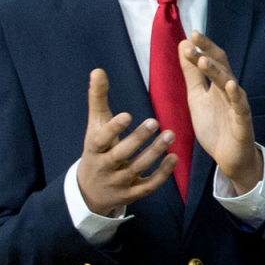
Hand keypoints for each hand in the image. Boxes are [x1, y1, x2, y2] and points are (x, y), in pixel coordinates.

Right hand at [74, 67, 175, 215]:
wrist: (90, 190)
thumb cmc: (97, 149)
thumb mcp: (95, 126)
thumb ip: (98, 99)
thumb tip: (98, 70)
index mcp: (93, 148)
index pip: (100, 139)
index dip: (113, 129)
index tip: (127, 115)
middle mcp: (104, 167)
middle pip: (121, 154)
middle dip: (137, 139)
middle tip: (155, 121)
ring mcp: (118, 182)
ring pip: (137, 168)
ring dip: (155, 152)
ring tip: (171, 134)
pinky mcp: (132, 194)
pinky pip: (148, 185)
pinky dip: (162, 173)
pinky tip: (174, 157)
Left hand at [177, 34, 261, 193]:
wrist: (229, 156)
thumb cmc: (215, 126)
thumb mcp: (196, 97)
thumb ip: (191, 74)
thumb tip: (184, 47)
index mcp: (218, 85)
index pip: (212, 60)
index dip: (202, 47)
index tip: (190, 34)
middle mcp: (229, 91)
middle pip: (221, 66)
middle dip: (208, 51)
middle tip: (195, 36)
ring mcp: (237, 105)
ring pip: (228, 83)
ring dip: (216, 71)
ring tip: (203, 60)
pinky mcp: (242, 121)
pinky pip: (240, 106)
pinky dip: (236, 95)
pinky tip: (231, 84)